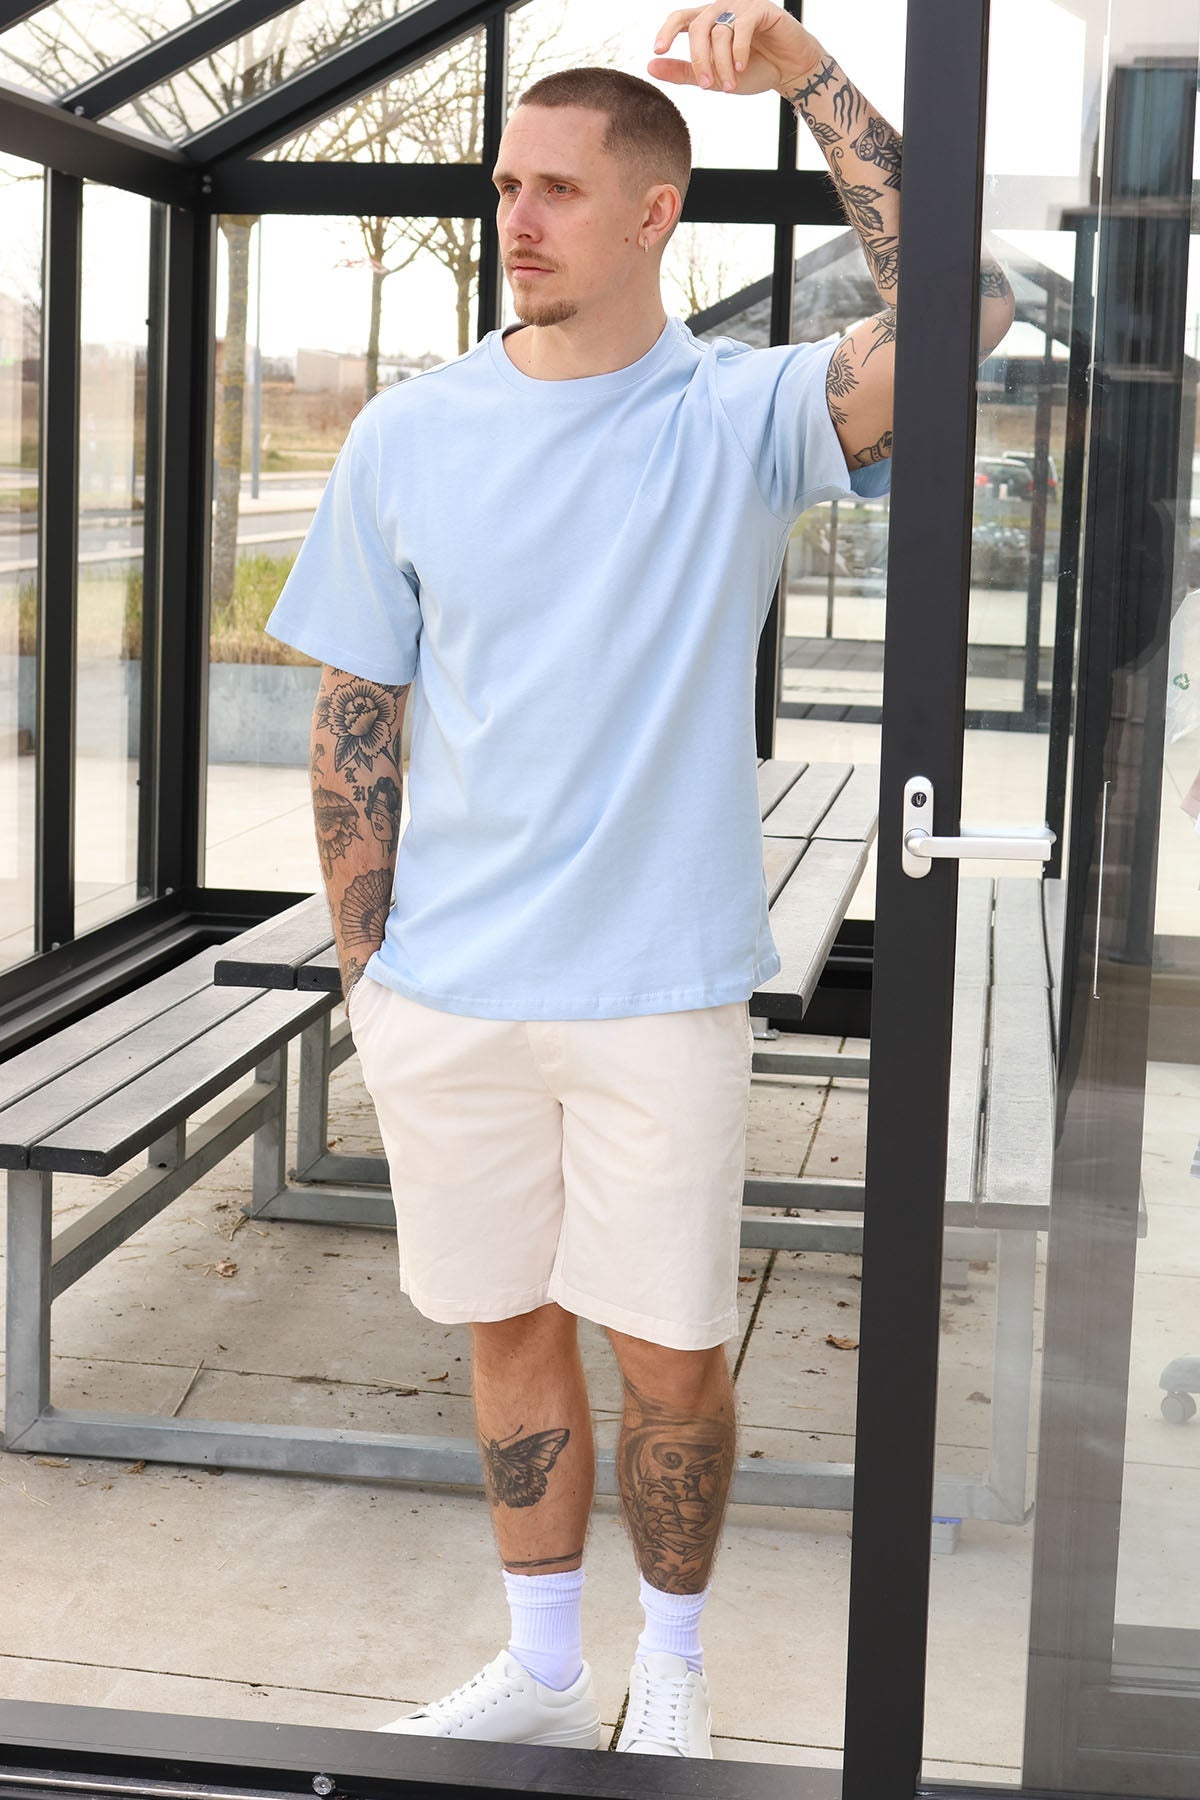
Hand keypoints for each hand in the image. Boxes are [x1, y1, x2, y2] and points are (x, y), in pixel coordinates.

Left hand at [649, 1, 822, 96]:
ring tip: (729, 86)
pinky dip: (738, 52)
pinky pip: (741, 28)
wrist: (790, 72)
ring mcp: (742, 7)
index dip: (667, 31)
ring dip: (722, 64)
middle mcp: (722, 10)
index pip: (680, 19)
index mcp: (708, 22)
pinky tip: (741, 69)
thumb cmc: (754, 71)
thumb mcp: (714, 76)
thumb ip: (684, 71)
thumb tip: (649, 66)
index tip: (658, 51)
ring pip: (719, 32)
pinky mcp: (761, 10)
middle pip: (698, 27)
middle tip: (706, 86)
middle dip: (699, 59)